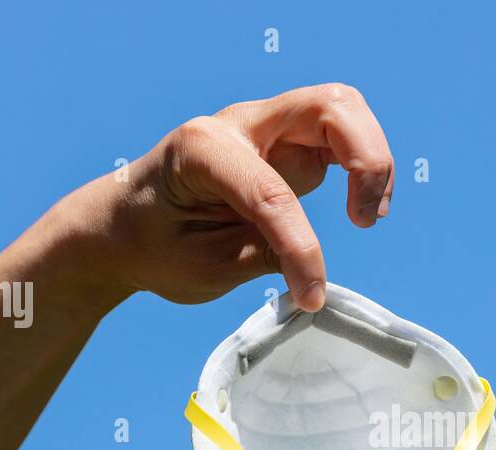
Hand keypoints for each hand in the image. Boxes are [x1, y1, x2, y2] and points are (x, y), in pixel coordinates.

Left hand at [102, 83, 394, 310]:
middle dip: (367, 159)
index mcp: (203, 149)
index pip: (271, 192)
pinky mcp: (286, 148)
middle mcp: (239, 125)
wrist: (123, 228)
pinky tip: (363, 208)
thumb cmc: (153, 246)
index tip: (310, 296)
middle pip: (329, 107)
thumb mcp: (202, 267)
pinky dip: (364, 167)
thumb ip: (263, 257)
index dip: (300, 247)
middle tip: (364, 222)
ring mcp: (266, 130)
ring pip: (343, 112)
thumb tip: (315, 269)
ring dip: (372, 160)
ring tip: (367, 216)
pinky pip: (340, 138)